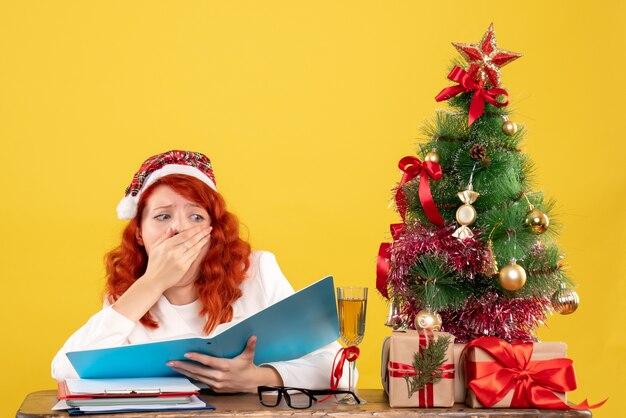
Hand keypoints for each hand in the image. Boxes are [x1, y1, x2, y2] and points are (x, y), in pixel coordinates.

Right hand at [143, 225, 211, 291]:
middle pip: (191, 240)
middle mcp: (173, 252)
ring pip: (194, 248)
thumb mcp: (154, 248)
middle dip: (201, 233)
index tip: (201, 226)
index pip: (184, 235)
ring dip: (203, 241)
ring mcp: (179, 260)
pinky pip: (193, 256)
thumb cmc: (154, 263)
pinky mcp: (184, 267)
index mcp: (166, 245)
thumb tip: (172, 228)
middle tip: (209, 228)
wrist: (155, 280)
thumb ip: (163, 237)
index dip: (194, 230)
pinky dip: (199, 250)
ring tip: (208, 235)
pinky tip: (203, 245)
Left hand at [167, 336, 281, 392]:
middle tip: (171, 362)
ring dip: (184, 372)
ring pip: (197, 377)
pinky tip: (184, 373)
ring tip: (174, 367)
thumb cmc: (247, 367)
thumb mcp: (248, 356)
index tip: (186, 354)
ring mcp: (216, 383)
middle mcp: (219, 376)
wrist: (251, 383)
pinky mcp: (215, 388)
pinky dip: (192, 377)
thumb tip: (253, 337)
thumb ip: (250, 346)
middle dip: (183, 366)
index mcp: (226, 366)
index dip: (197, 358)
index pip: (208, 361)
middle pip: (198, 371)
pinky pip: (201, 382)